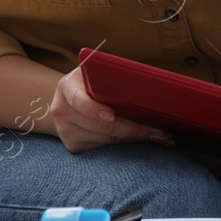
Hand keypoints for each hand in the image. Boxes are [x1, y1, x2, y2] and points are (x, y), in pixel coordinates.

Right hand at [48, 66, 172, 152]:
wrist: (69, 98)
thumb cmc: (92, 81)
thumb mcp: (96, 72)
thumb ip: (112, 75)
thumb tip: (145, 85)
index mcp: (67, 86)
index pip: (79, 100)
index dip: (94, 109)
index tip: (111, 116)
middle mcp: (61, 110)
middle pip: (99, 126)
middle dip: (133, 128)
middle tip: (159, 131)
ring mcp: (65, 131)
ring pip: (105, 139)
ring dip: (133, 138)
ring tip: (158, 136)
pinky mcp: (73, 146)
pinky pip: (102, 148)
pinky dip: (123, 144)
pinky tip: (139, 139)